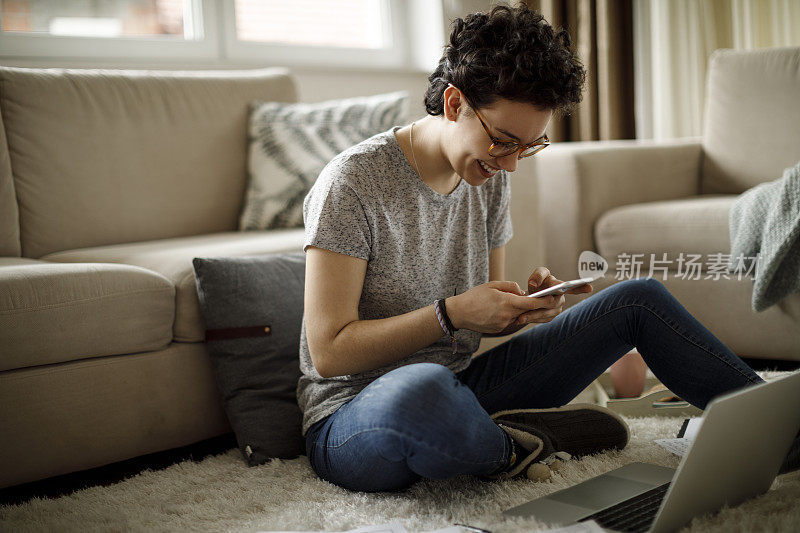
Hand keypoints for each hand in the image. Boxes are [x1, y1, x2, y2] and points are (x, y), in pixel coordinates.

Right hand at [446, 280, 564, 333]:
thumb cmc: (474, 296)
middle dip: (534, 305)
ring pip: (518, 316)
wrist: (458, 313)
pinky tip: (496, 310)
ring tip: (506, 302)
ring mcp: (503, 324)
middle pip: (527, 310)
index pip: (531, 303)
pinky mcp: (499, 329)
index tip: (553, 297)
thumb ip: (510, 286)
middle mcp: (507, 315)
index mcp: (506, 302)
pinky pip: (509, 321)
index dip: (544, 301)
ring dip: (518, 310)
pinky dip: (508, 315)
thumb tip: (522, 291)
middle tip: (540, 299)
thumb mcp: (492, 285)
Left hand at [510, 267, 593, 325]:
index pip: (574, 287)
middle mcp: (561, 298)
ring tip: (520, 317)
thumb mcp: (539, 274)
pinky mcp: (550, 317)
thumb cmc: (538, 282)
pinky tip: (522, 319)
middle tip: (528, 306)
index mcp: (561, 285)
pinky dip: (532, 319)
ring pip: (546, 313)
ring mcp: (556, 309)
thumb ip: (538, 275)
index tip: (589, 287)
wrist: (531, 296)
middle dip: (540, 305)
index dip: (581, 287)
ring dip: (533, 315)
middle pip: (552, 303)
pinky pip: (542, 320)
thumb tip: (535, 284)